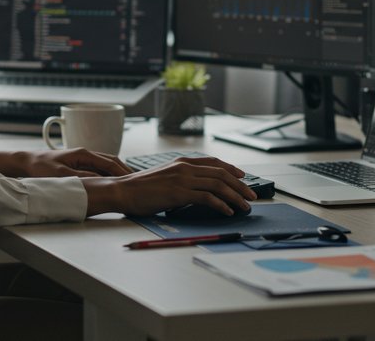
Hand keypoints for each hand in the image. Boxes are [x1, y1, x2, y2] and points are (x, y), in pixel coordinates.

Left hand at [0, 148, 131, 178]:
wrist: (26, 162)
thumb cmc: (40, 168)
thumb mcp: (60, 175)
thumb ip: (80, 178)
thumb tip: (99, 182)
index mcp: (84, 154)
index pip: (110, 163)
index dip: (124, 173)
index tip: (135, 182)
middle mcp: (86, 154)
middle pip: (113, 162)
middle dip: (126, 172)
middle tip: (140, 183)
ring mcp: (83, 158)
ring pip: (107, 165)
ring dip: (119, 173)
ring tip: (131, 184)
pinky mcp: (79, 164)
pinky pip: (100, 168)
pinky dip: (109, 175)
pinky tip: (113, 184)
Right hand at [82, 156, 257, 216]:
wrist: (123, 190)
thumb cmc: (141, 189)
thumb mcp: (164, 178)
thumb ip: (181, 179)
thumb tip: (197, 190)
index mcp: (181, 162)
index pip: (213, 162)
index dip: (231, 169)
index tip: (242, 176)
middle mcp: (185, 167)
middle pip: (221, 173)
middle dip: (239, 185)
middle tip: (251, 196)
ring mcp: (183, 179)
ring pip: (218, 185)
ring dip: (235, 196)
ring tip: (244, 206)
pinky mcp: (180, 193)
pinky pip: (207, 197)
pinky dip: (221, 204)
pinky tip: (228, 211)